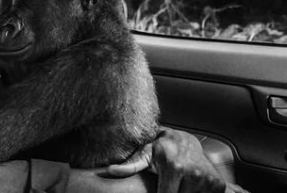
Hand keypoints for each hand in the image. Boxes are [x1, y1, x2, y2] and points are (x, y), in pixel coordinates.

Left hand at [107, 128, 248, 192]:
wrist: (185, 140)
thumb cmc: (161, 148)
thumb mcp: (145, 153)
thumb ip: (130, 165)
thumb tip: (110, 170)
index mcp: (174, 168)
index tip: (156, 191)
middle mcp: (193, 173)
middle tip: (166, 185)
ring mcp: (207, 179)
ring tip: (176, 185)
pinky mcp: (217, 184)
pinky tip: (187, 187)